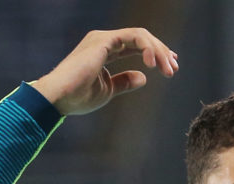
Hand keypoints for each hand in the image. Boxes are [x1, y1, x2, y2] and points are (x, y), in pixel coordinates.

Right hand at [31, 28, 178, 115]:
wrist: (60, 98)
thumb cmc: (79, 97)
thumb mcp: (108, 90)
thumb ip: (124, 81)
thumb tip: (144, 78)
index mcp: (104, 51)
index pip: (135, 46)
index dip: (155, 55)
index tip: (170, 68)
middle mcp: (104, 40)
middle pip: (141, 39)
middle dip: (161, 52)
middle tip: (174, 68)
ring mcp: (104, 38)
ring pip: (140, 36)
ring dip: (158, 51)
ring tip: (168, 69)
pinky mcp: (104, 40)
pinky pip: (134, 37)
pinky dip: (148, 48)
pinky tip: (154, 64)